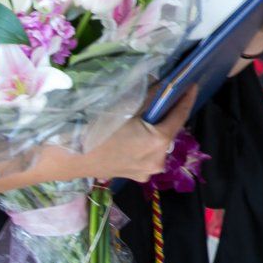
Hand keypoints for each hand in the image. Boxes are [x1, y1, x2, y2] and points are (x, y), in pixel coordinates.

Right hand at [78, 89, 195, 181]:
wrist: (70, 157)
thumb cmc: (97, 129)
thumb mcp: (125, 107)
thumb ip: (149, 97)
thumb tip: (164, 85)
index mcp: (159, 141)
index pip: (180, 115)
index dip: (187, 98)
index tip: (193, 85)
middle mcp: (159, 160)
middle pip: (169, 132)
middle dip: (167, 116)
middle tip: (165, 99)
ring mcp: (148, 172)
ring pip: (158, 145)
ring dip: (155, 132)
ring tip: (146, 118)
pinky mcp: (137, 177)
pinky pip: (147, 156)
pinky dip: (145, 145)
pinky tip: (134, 137)